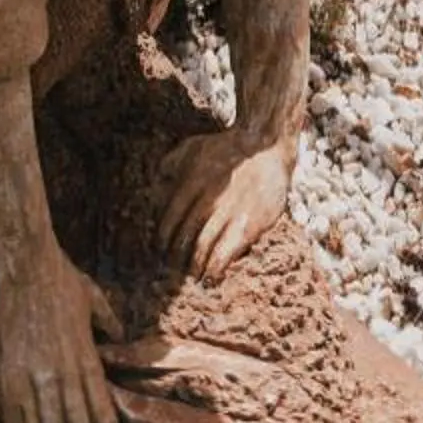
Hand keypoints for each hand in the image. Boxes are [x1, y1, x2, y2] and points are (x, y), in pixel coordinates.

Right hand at [0, 244, 121, 422]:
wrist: (28, 266)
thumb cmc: (63, 279)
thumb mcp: (95, 298)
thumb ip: (109, 322)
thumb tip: (120, 337)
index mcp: (88, 357)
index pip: (104, 414)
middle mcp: (65, 372)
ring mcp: (37, 375)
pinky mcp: (13, 373)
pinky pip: (25, 419)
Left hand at [157, 129, 292, 280]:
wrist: (266, 146)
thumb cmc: (227, 147)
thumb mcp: (194, 147)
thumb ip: (172, 162)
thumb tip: (156, 178)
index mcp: (192, 183)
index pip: (170, 219)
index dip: (162, 239)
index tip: (160, 250)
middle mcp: (208, 200)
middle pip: (184, 237)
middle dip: (175, 257)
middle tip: (174, 268)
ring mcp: (228, 213)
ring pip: (203, 249)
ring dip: (194, 267)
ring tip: (193, 275)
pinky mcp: (248, 225)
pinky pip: (226, 253)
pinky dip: (216, 268)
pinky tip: (212, 276)